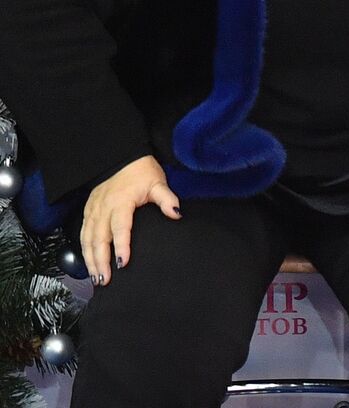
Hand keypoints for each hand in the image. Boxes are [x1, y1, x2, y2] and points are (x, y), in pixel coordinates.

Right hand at [80, 155, 179, 285]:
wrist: (122, 158)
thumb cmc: (142, 172)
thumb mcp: (158, 182)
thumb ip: (167, 199)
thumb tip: (176, 214)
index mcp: (121, 201)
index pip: (120, 227)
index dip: (121, 246)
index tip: (123, 263)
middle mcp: (103, 208)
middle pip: (99, 238)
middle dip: (100, 261)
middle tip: (104, 280)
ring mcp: (93, 210)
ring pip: (88, 239)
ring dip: (90, 259)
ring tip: (96, 278)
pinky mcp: (88, 211)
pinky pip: (83, 233)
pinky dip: (84, 250)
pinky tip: (88, 263)